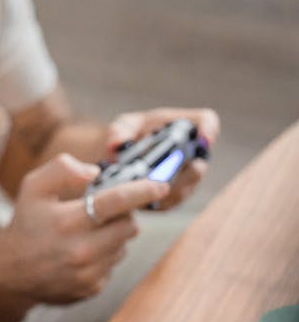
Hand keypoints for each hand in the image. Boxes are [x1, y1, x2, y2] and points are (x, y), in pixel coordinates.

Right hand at [0, 154, 169, 304]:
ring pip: (123, 245)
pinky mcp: (92, 288)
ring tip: (84, 235)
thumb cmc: (25, 225)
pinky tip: (81, 254)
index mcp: (67, 221)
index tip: (160, 186)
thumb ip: (62, 169)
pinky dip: (104, 255)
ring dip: (112, 236)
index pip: (115, 201)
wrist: (9, 273)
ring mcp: (88, 272)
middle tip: (99, 214)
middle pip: (129, 225)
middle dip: (121, 216)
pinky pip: (114, 264)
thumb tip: (95, 172)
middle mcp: (81, 249)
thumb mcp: (32, 188)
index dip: (142, 191)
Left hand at [105, 107, 219, 210]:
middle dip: (191, 170)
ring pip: (189, 186)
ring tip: (154, 188)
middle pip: (201, 161)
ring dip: (174, 189)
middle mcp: (188, 151)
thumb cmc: (124, 134)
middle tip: (174, 172)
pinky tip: (146, 201)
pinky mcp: (171, 194)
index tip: (204, 140)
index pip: (206, 120)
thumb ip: (118, 131)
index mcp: (179, 126)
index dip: (210, 129)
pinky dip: (160, 201)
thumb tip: (116, 144)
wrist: (112, 157)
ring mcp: (183, 175)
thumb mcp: (120, 127)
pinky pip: (172, 201)